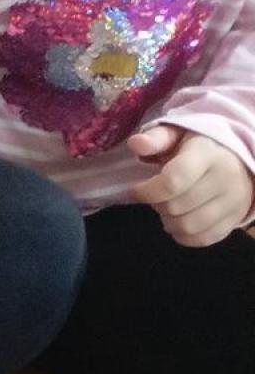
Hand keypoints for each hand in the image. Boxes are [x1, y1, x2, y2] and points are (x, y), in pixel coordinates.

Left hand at [130, 126, 254, 246]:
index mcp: (207, 154)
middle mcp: (225, 178)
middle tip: (157, 195)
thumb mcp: (178, 135)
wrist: (237, 161)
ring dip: (168, 221)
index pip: (173, 181)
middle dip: (157, 204)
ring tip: (168, 207)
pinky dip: (184, 234)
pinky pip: (200, 239)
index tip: (136, 190)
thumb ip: (156, 138)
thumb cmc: (198, 149)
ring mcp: (233, 201)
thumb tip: (136, 143)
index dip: (147, 191)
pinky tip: (181, 219)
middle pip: (175, 206)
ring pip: (187, 226)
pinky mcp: (234, 220)